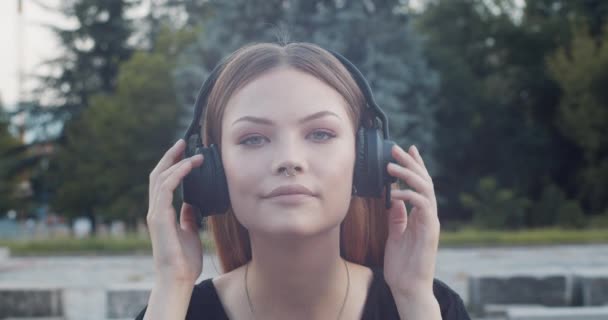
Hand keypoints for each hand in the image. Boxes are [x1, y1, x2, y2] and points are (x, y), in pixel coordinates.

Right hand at [146, 139, 204, 284]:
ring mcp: (155, 213)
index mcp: (162, 213)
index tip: (185, 152)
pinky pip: (166, 189)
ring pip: (160, 178)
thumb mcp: (189, 232)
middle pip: (158, 175)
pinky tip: (188, 166)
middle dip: (170, 156)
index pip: (163, 182)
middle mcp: (155, 210)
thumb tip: (192, 204)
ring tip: (192, 153)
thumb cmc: (184, 260)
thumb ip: (188, 216)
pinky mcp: (159, 217)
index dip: (172, 165)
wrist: (177, 278)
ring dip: (176, 162)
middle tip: (183, 142)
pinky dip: (177, 174)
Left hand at [383, 145, 439, 297]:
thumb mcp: (395, 235)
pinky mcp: (430, 230)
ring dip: (408, 176)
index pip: (420, 184)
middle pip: (424, 181)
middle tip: (397, 149)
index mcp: (420, 215)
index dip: (415, 165)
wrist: (408, 287)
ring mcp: (430, 222)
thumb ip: (397, 217)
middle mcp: (428, 215)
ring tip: (391, 167)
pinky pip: (422, 206)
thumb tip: (393, 199)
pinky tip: (395, 194)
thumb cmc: (402, 264)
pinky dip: (409, 196)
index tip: (408, 149)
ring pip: (425, 189)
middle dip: (411, 163)